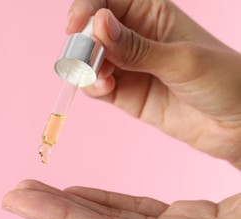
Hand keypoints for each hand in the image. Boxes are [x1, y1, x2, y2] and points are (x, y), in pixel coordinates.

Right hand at [67, 0, 240, 167]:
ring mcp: (128, 67)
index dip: (87, 8)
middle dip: (83, 42)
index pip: (107, 1)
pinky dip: (93, 86)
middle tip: (88, 58)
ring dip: (86, 67)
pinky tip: (105, 87)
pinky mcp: (125, 93)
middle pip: (92, 31)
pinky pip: (97, 86)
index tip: (75, 26)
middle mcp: (135, 38)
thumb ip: (137, 48)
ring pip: (90, 60)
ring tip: (101, 77)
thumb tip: (98, 25)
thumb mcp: (182, 59)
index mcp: (152, 14)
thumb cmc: (224, 81)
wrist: (236, 125)